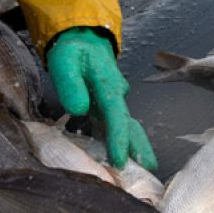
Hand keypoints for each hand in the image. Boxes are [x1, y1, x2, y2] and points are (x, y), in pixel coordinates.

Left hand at [46, 27, 156, 170]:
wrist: (82, 39)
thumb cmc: (73, 51)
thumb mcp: (64, 61)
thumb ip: (70, 84)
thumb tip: (80, 109)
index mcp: (108, 85)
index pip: (116, 116)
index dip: (119, 140)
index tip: (119, 162)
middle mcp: (117, 96)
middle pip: (131, 125)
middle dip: (140, 149)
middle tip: (149, 173)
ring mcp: (114, 102)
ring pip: (129, 127)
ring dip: (137, 149)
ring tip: (146, 171)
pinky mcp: (108, 107)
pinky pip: (119, 127)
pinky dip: (126, 143)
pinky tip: (128, 160)